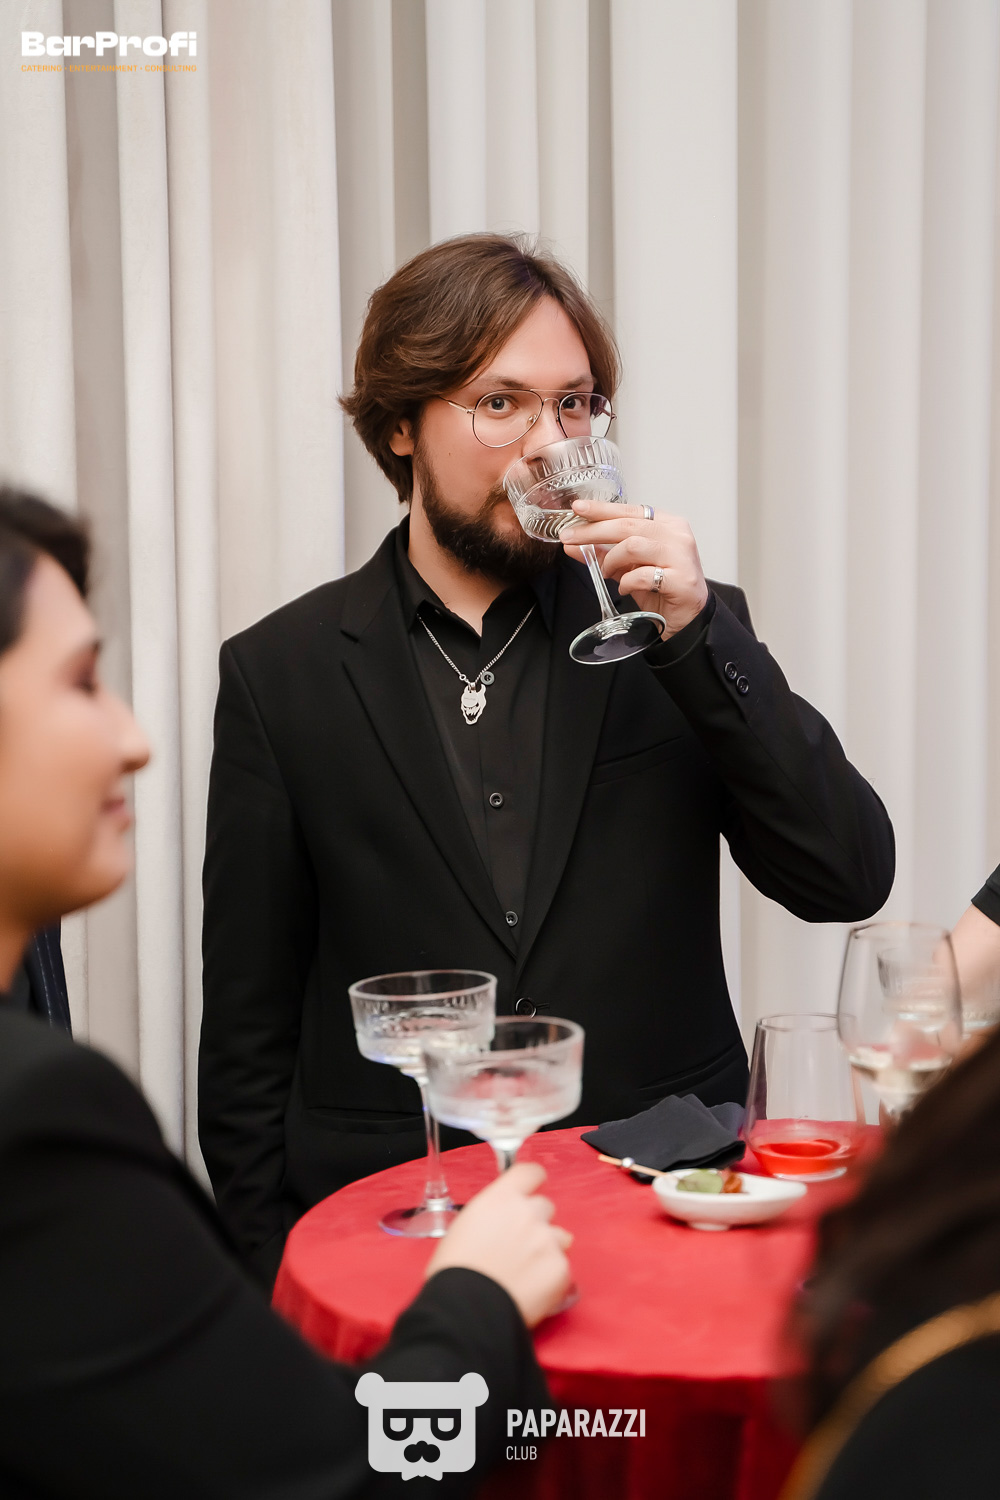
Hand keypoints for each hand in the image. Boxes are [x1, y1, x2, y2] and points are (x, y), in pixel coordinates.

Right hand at [424, 1162, 572, 1326]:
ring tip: (525, 1272)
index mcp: (501, 1199)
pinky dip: (551, 1278)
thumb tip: (500, 1221)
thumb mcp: (464, 1227)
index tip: (532, 1188)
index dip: (533, 1180)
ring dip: (546, 1249)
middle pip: (545, 1206)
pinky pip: (562, 1268)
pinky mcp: (561, 1269)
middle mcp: (528, 1213)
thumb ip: (491, 1214)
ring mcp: (547, 1241)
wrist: (466, 1309)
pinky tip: (531, 1290)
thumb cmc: (455, 1273)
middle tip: (519, 1245)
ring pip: (559, 1236)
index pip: (531, 1172)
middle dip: (536, 1222)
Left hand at [563, 499, 708, 638]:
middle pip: (627, 525)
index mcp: (667, 525)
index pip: (629, 510)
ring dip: (612, 559)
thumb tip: (573, 545)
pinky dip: (627, 582)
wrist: (689, 617)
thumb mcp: (628, 567)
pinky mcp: (681, 579)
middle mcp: (676, 536)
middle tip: (570, 537)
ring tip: (606, 571)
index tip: (578, 508)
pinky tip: (625, 587)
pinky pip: (643, 575)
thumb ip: (603, 553)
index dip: (601, 508)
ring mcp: (680, 557)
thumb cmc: (662, 588)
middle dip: (593, 531)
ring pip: (633, 545)